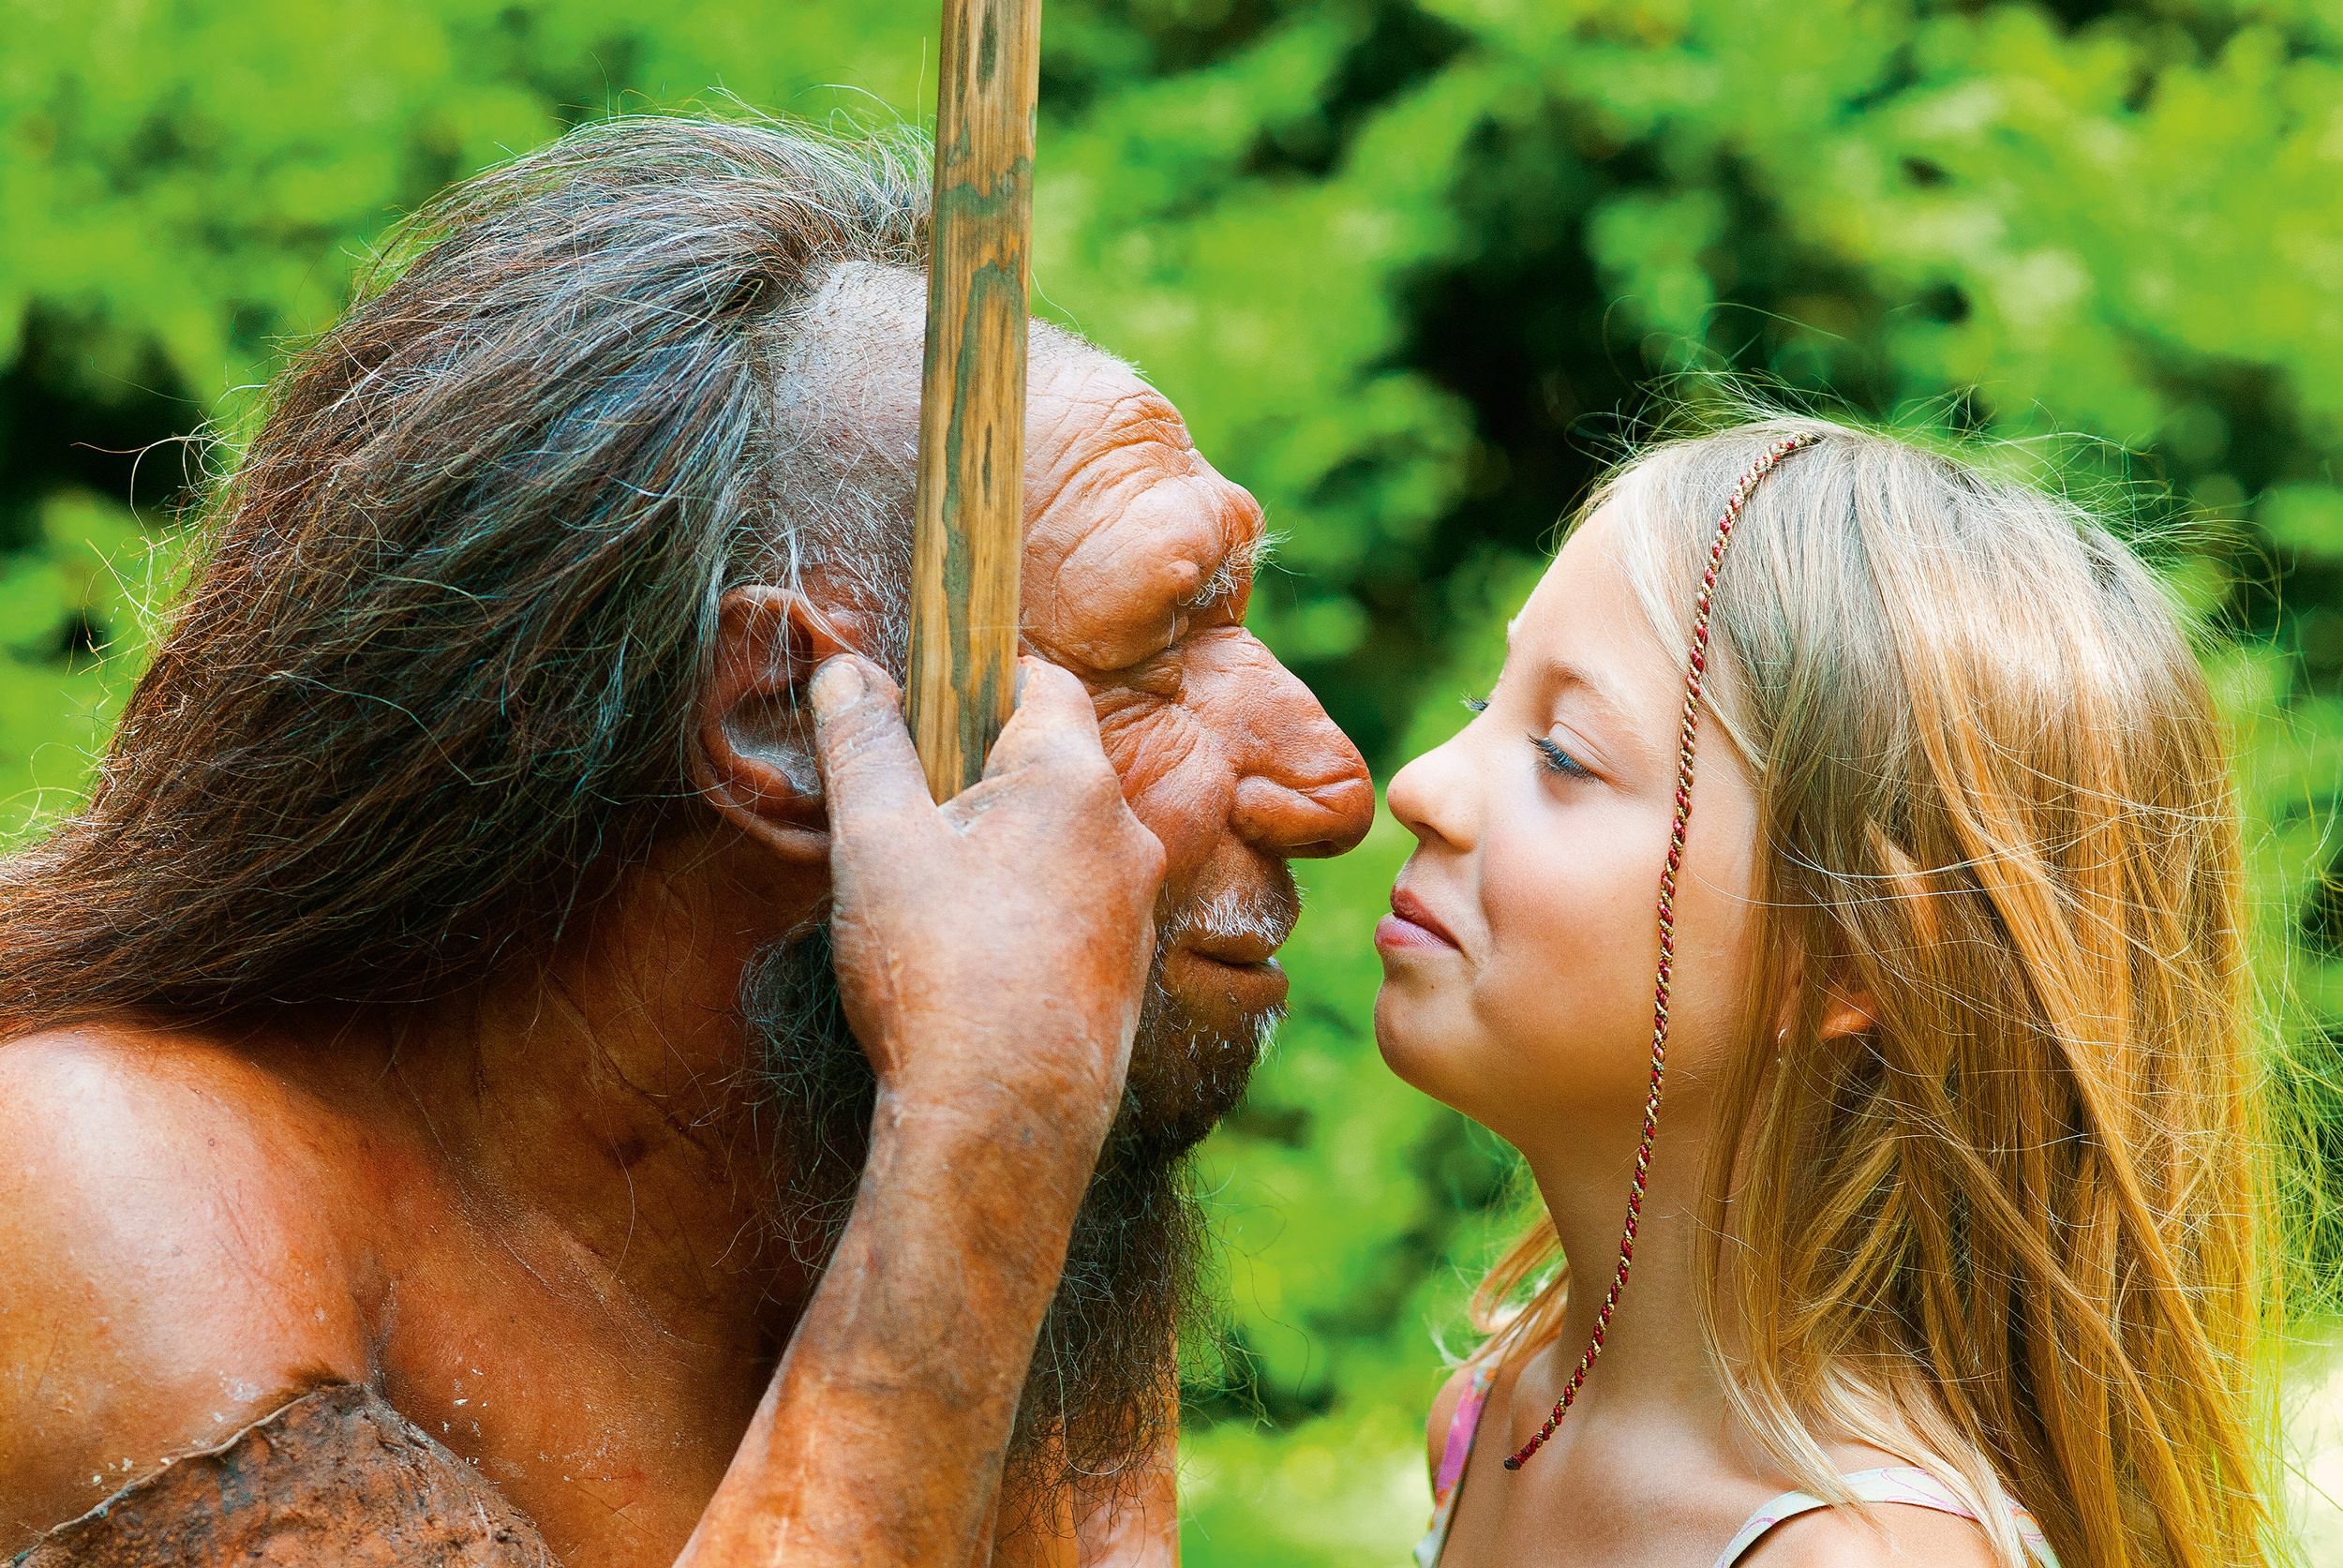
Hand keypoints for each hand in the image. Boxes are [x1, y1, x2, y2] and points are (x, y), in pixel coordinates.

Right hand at [809, 653, 1165, 1115]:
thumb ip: (863, 745)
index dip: (983, 680)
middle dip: (983, 773)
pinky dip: (1028, 911)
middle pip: (1054, 765)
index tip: (926, 705)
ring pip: (1065, 843)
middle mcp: (1125, 834)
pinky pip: (1075, 910)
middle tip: (907, 814)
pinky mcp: (1128, 974)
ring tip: (930, 898)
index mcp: (1073, 780)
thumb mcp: (876, 841)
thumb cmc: (938, 972)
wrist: (1001, 1123)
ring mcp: (1136, 908)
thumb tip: (844, 670)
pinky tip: (969, 958)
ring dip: (1006, 849)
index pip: (1045, 682)